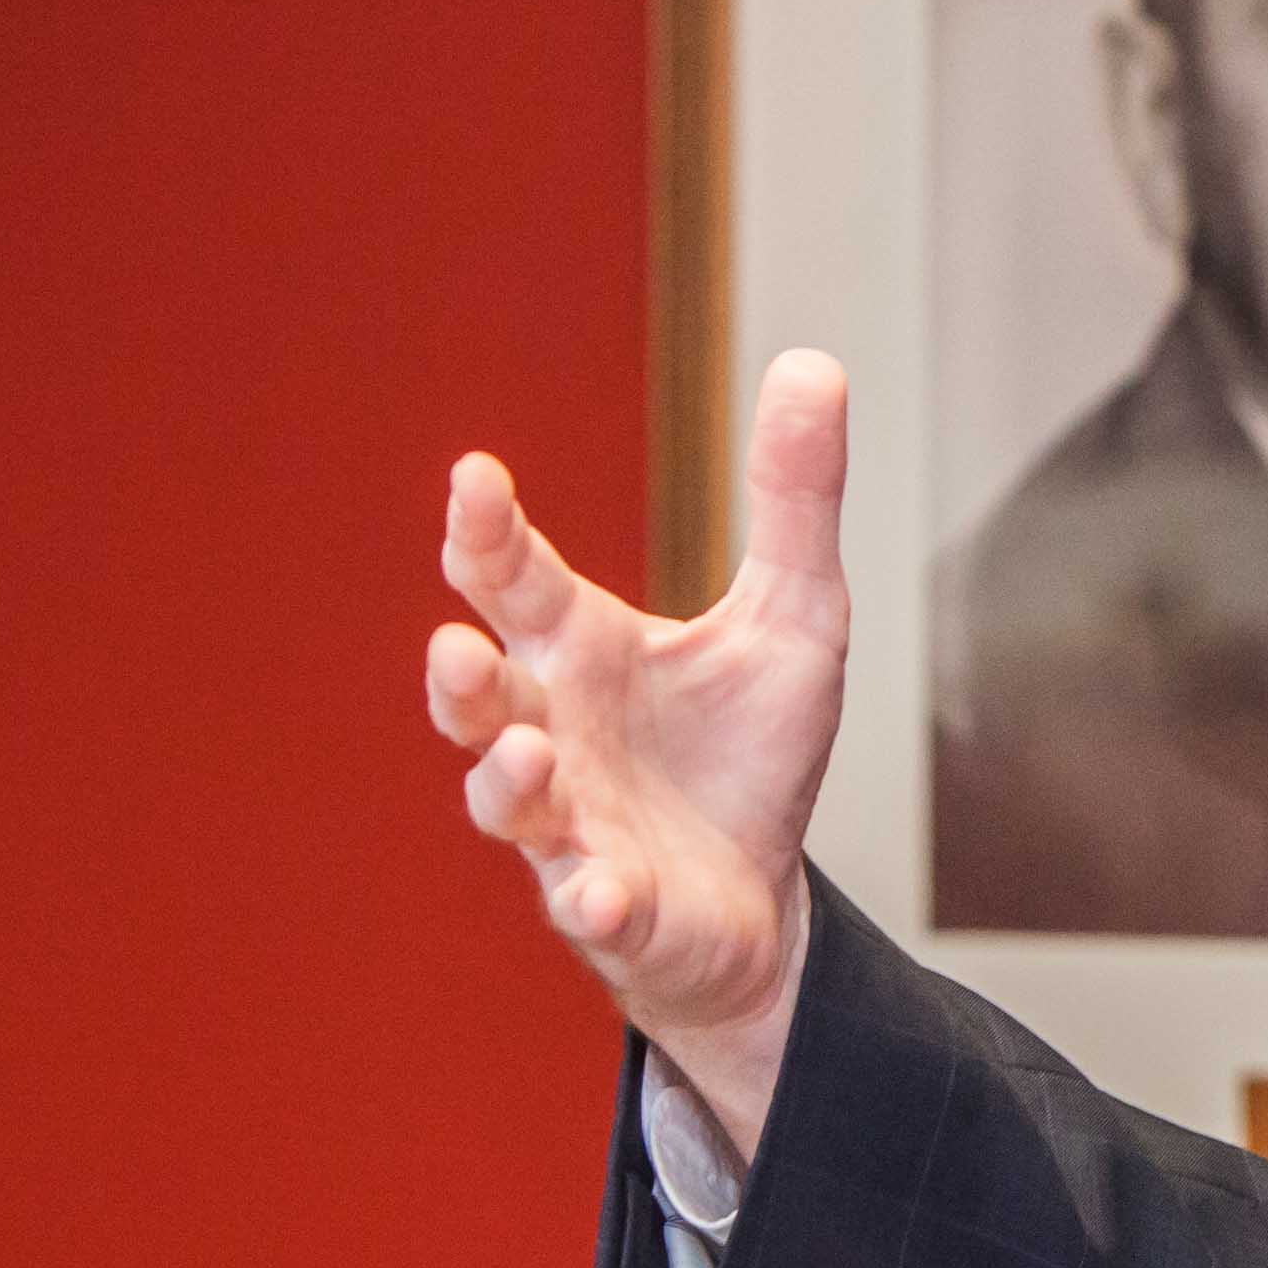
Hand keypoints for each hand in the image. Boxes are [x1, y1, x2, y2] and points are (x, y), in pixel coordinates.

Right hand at [425, 352, 850, 1153]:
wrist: (759, 898)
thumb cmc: (746, 752)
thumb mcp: (793, 615)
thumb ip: (790, 499)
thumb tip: (813, 361)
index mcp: (579, 652)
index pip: (512, 581)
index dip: (486, 531)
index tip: (476, 477)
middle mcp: (551, 732)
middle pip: (474, 698)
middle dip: (456, 677)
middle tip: (454, 646)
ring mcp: (570, 825)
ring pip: (506, 804)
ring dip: (506, 780)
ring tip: (527, 755)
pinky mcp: (611, 906)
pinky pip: (585, 904)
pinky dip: (589, 897)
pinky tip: (604, 890)